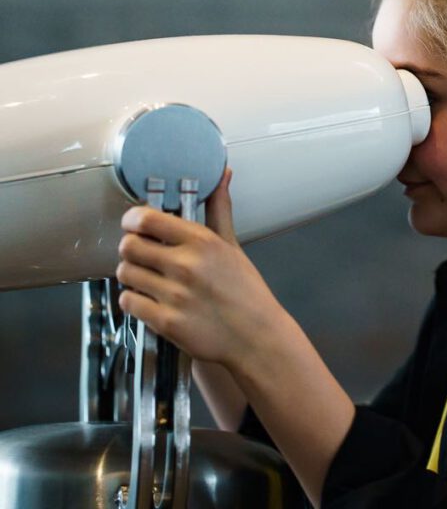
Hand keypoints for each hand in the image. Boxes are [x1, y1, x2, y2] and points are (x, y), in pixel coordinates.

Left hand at [117, 169, 281, 367]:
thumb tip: (223, 175)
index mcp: (201, 242)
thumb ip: (219, 209)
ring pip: (125, 273)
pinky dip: (135, 301)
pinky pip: (128, 302)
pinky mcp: (165, 322)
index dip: (132, 220)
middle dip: (132, 248)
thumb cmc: (246, 290)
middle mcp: (185, 265)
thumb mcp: (232, 246)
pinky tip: (151, 300)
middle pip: (128, 245)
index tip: (135, 224)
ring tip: (150, 279)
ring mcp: (174, 295)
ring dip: (133, 275)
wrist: (255, 337)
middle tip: (144, 255)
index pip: (146, 218)